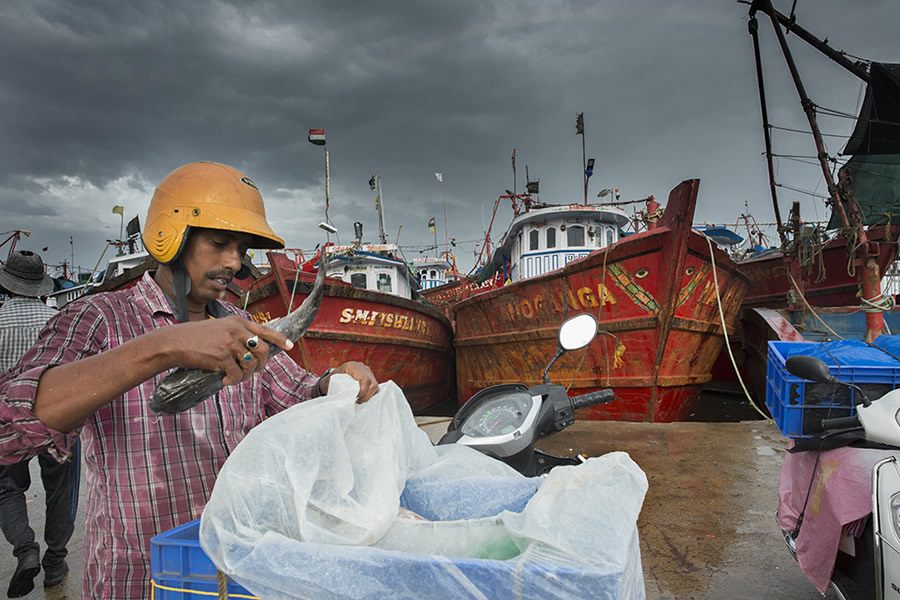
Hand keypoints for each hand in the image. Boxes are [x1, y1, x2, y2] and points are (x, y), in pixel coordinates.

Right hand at [164, 316, 293, 385]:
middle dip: (260, 365)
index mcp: (237, 322)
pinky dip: (233, 380)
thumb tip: (253, 351)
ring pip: (250, 364)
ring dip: (246, 375)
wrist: (174, 342)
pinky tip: (226, 380)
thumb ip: (237, 335)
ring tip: (236, 377)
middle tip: (253, 372)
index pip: (264, 330)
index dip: (279, 339)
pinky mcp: (221, 356)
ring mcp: (229, 343)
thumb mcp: (220, 329)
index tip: (290, 346)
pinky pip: (236, 373)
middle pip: (262, 350)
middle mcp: (236, 330)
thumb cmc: (196, 338)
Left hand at [320, 361, 379, 401]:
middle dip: (366, 395)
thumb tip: (343, 400)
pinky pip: (375, 388)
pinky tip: (361, 397)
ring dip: (368, 396)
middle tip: (357, 400)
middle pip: (373, 384)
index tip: (355, 398)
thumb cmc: (330, 383)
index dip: (362, 391)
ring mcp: (367, 372)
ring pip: (375, 387)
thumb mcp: (330, 385)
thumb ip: (337, 390)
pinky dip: (369, 394)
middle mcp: (362, 367)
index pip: (365, 379)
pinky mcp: (370, 378)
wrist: (332, 379)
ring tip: (359, 399)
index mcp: (352, 367)